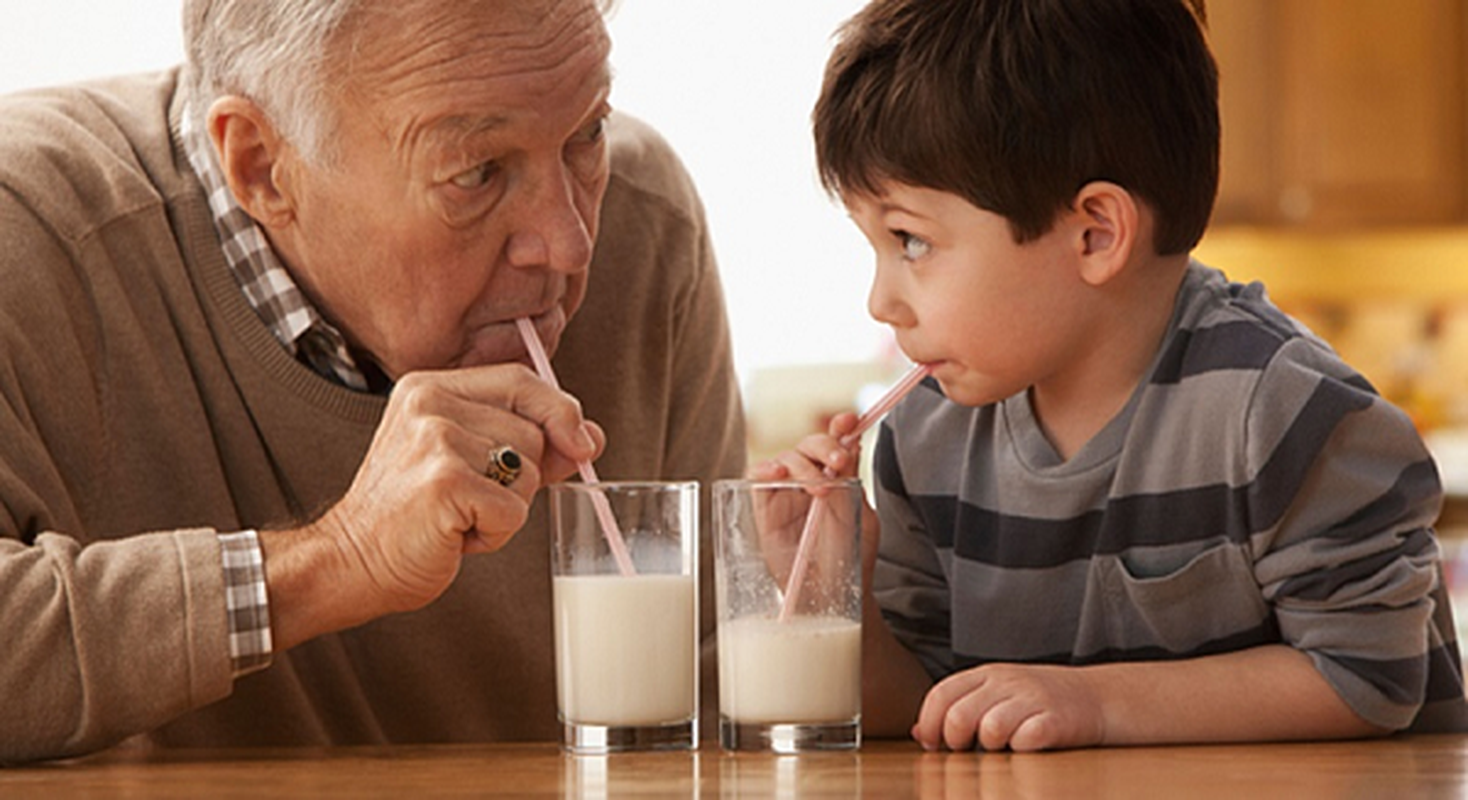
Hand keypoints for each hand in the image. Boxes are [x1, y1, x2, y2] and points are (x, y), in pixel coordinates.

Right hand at [264, 364, 603, 647]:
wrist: (353, 561)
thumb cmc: (414, 515)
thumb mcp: (470, 462)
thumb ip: (527, 442)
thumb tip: (591, 436)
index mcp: (431, 387)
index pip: (520, 379)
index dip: (560, 411)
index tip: (583, 443)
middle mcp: (429, 403)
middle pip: (532, 430)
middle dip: (521, 477)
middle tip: (471, 498)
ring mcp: (435, 440)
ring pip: (527, 472)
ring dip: (507, 508)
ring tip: (460, 515)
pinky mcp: (443, 482)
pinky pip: (514, 509)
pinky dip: (496, 533)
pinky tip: (456, 534)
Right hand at [749, 411, 881, 587]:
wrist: (832, 593)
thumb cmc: (850, 558)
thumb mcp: (860, 516)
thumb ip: (852, 479)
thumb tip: (851, 441)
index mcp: (837, 477)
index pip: (836, 442)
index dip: (840, 427)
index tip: (848, 421)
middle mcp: (810, 479)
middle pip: (809, 444)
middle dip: (823, 446)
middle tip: (837, 461)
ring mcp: (786, 492)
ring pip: (785, 457)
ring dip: (801, 463)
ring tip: (817, 486)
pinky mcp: (764, 507)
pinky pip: (756, 477)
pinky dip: (764, 468)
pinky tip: (778, 472)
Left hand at [913, 663, 1106, 751]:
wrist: (1100, 698)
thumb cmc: (1039, 703)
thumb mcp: (995, 697)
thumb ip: (958, 710)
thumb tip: (918, 734)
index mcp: (987, 674)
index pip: (941, 694)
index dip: (930, 724)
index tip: (933, 746)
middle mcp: (1007, 681)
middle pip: (959, 716)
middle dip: (955, 743)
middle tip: (967, 752)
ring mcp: (1033, 698)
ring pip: (990, 729)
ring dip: (990, 748)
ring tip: (1002, 749)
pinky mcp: (1058, 720)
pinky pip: (1026, 740)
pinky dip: (1021, 750)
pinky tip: (1028, 748)